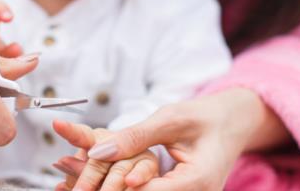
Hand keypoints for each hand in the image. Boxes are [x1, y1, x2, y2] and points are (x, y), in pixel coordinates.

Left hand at [53, 89, 291, 190]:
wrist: (231, 122)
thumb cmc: (203, 116)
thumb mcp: (169, 119)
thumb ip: (134, 137)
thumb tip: (96, 151)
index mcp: (197, 181)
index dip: (114, 189)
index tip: (81, 185)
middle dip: (107, 190)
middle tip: (68, 185)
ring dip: (112, 188)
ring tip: (72, 184)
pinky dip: (124, 187)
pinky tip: (97, 181)